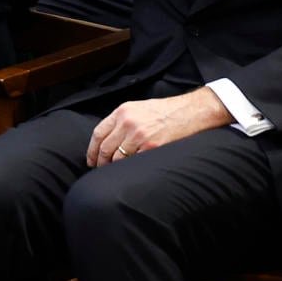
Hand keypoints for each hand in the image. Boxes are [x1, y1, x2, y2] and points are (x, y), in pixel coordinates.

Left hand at [85, 87, 231, 166]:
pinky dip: (130, 168)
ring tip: (114, 172)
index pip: (98, 133)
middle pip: (105, 148)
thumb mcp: (138, 108)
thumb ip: (121, 120)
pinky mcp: (151, 146)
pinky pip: (134, 161)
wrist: (190, 111)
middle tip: (100, 169)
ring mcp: (139, 135)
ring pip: (118, 158)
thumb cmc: (165, 110)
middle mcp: (128, 122)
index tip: (91, 159)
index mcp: (122, 111)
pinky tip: (129, 171)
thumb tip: (107, 139)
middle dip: (100, 162)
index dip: (92, 150)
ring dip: (114, 167)